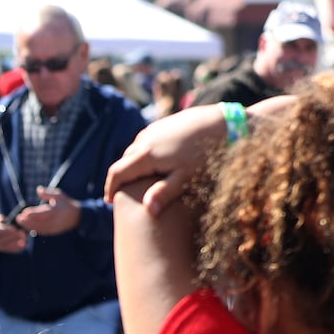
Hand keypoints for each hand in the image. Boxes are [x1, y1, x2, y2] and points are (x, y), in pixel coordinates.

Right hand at [0, 211, 28, 252]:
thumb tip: (2, 220)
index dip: (5, 230)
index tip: (14, 228)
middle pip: (2, 240)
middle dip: (13, 236)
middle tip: (22, 232)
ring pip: (6, 246)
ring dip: (16, 242)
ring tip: (24, 237)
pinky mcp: (0, 249)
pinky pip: (8, 250)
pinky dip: (16, 248)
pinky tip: (23, 245)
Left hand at [15, 185, 79, 235]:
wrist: (76, 217)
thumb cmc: (65, 203)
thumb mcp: (59, 195)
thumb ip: (48, 193)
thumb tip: (38, 190)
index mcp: (56, 211)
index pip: (43, 214)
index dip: (33, 214)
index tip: (24, 212)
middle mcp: (55, 221)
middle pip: (39, 223)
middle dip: (27, 221)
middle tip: (18, 218)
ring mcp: (54, 228)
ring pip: (39, 229)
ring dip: (28, 226)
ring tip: (20, 222)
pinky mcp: (53, 232)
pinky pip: (42, 232)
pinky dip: (33, 229)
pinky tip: (26, 226)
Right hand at [104, 104, 226, 213]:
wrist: (223, 123)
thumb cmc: (206, 155)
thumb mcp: (186, 178)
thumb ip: (165, 193)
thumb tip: (148, 211)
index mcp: (146, 155)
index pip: (116, 173)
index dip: (110, 189)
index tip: (111, 202)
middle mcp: (144, 140)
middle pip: (123, 162)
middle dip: (120, 179)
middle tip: (123, 195)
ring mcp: (152, 130)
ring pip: (133, 151)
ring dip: (130, 166)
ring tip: (136, 182)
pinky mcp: (162, 124)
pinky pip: (144, 142)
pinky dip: (142, 155)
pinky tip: (152, 165)